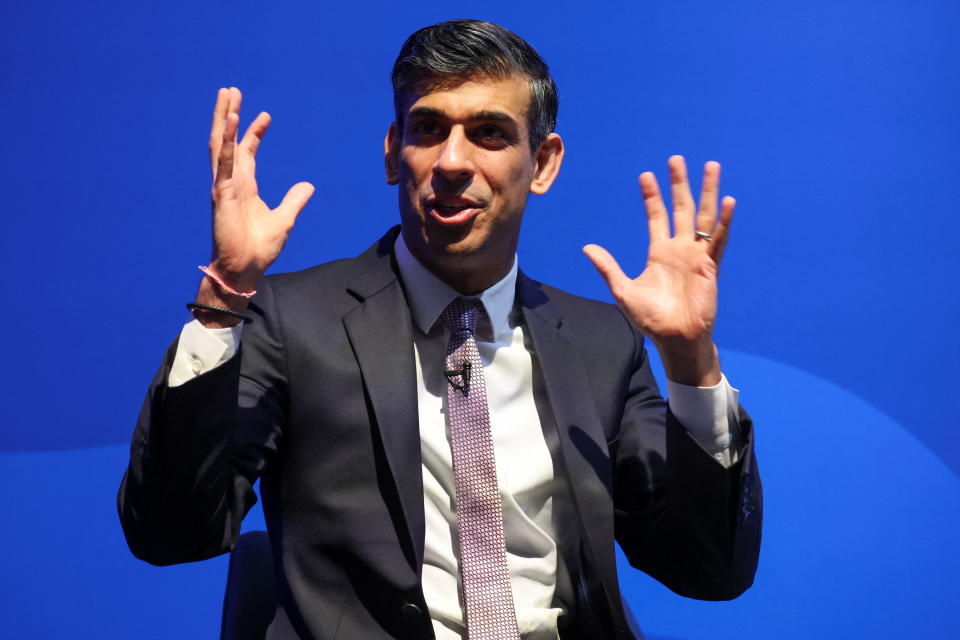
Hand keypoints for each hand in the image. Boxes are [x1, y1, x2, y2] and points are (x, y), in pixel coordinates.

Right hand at [197, 88, 314, 319]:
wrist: (245, 270)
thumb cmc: (258, 249)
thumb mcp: (285, 219)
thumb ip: (294, 201)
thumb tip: (308, 186)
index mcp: (245, 187)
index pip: (247, 153)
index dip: (254, 133)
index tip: (265, 114)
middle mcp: (232, 183)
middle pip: (228, 141)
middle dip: (231, 115)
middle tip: (232, 90)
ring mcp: (225, 187)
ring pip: (221, 145)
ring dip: (224, 119)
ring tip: (227, 94)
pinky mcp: (222, 194)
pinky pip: (224, 163)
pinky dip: (228, 142)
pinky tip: (232, 122)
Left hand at [583, 155, 733, 385]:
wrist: (674, 339)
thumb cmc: (651, 319)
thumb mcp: (623, 291)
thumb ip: (608, 268)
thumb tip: (588, 247)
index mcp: (660, 253)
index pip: (656, 216)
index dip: (652, 196)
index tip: (646, 175)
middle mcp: (680, 249)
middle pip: (682, 208)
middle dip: (679, 184)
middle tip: (676, 159)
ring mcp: (697, 256)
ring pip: (704, 217)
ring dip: (708, 192)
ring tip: (711, 166)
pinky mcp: (710, 267)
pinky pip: (718, 240)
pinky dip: (724, 221)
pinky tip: (728, 202)